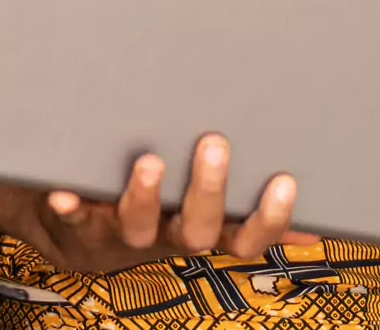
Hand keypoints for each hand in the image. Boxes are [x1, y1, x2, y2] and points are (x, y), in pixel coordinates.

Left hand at [22, 134, 315, 276]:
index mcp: (204, 228)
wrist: (77, 233)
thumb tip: (314, 229)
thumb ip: (250, 213)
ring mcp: (124, 232)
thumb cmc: (155, 208)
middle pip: (197, 229)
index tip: (285, 181)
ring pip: (138, 225)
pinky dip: (70, 204)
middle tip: (214, 142)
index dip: (268, 217)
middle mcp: (168, 236)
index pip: (247, 236)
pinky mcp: (79, 223)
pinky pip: (74, 218)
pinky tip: (64, 190)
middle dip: (207, 189)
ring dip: (144, 196)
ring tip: (149, 161)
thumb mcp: (206, 213)